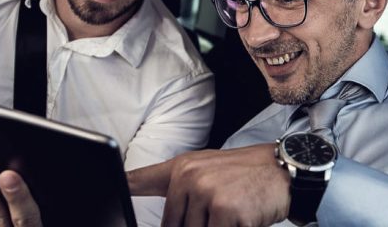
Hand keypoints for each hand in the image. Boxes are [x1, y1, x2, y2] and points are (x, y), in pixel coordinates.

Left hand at [127, 144, 290, 226]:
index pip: (140, 181)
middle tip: (219, 214)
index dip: (123, 188)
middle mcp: (190, 178)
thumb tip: (165, 218)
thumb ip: (178, 189)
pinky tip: (243, 219)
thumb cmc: (245, 174)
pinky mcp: (227, 212)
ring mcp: (208, 195)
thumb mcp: (206, 170)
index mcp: (181, 167)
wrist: (285, 171)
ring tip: (231, 215)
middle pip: (174, 226)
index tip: (102, 202)